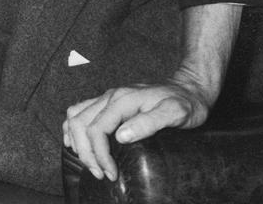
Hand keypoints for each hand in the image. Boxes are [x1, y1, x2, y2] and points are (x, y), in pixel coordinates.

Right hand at [62, 78, 210, 180]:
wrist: (188, 88)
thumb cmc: (185, 102)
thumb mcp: (175, 113)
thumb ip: (148, 123)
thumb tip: (121, 136)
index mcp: (122, 100)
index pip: (97, 129)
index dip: (99, 154)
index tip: (111, 173)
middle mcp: (110, 96)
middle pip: (80, 124)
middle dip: (86, 152)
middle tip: (100, 173)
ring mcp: (107, 98)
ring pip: (75, 116)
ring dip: (77, 140)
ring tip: (89, 161)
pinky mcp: (108, 101)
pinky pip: (80, 111)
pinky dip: (73, 128)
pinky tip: (78, 142)